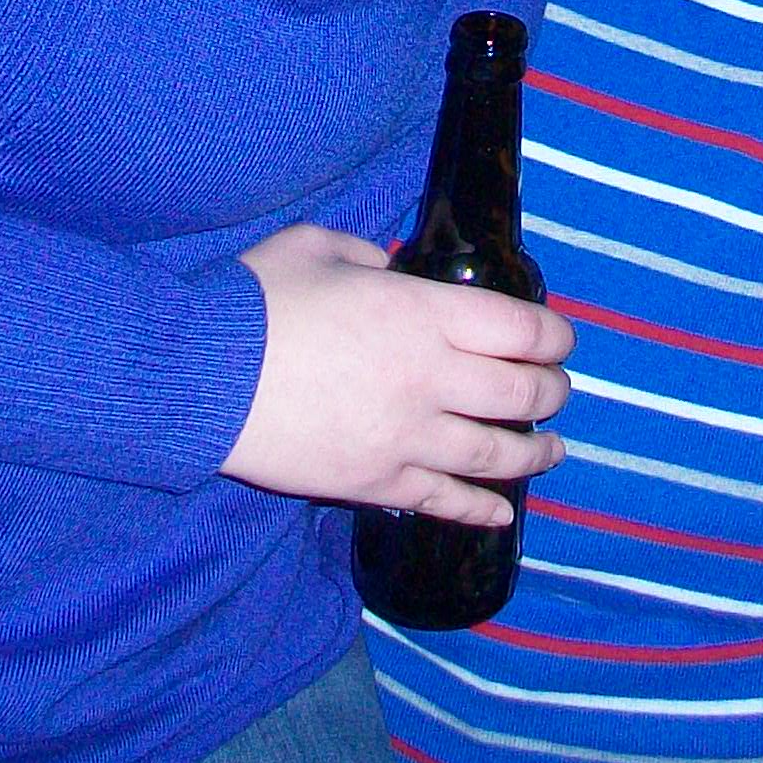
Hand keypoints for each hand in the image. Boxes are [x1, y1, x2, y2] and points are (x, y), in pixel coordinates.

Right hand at [220, 223, 571, 523]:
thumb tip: (392, 272)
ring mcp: (406, 438)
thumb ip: (368, 256)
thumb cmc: (257, 302)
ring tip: (554, 451)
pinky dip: (480, 509)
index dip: (554, 336)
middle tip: (558, 392)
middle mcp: (430, 378)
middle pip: (521, 394)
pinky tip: (502, 515)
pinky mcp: (375, 483)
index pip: (522, 329)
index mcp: (423, 314)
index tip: (560, 341)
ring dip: (535, 454)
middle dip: (552, 393)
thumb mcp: (317, 247)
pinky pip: (444, 501)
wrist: (201, 379)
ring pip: (496, 454)